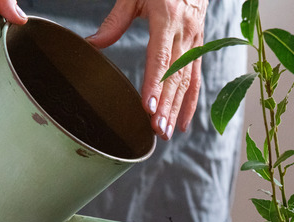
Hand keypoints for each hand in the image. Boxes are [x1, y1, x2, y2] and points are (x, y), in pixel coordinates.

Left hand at [87, 0, 208, 139]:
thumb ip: (116, 21)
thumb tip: (94, 43)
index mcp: (167, 18)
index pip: (160, 58)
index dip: (155, 84)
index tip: (148, 107)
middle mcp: (185, 33)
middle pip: (175, 76)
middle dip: (166, 106)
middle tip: (156, 129)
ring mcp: (195, 42)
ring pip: (186, 81)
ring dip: (176, 109)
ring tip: (165, 131)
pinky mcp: (199, 48)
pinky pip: (196, 79)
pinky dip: (189, 102)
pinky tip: (182, 121)